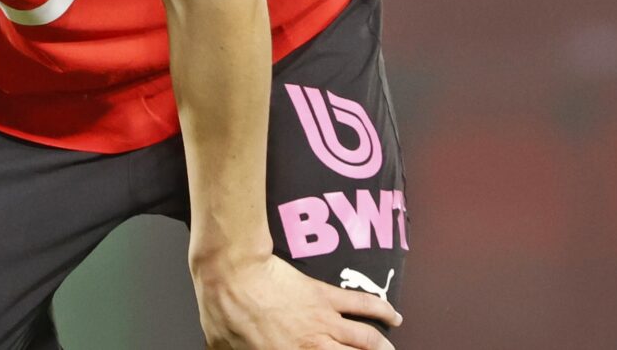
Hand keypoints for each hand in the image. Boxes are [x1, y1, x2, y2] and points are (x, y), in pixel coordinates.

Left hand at [194, 252, 400, 349]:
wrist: (232, 273)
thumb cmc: (223, 310)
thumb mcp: (222, 346)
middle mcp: (312, 347)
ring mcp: (323, 322)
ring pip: (366, 340)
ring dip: (382, 347)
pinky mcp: (325, 296)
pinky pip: (362, 304)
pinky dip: (382, 310)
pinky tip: (394, 317)